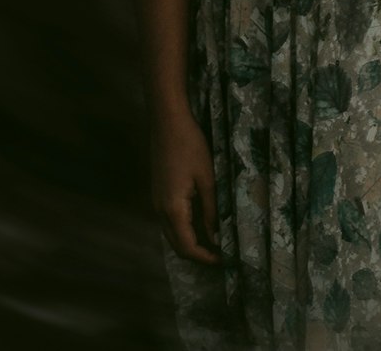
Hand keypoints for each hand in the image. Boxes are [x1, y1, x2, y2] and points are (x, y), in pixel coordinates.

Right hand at [150, 110, 221, 264]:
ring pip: (172, 234)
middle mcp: (160, 210)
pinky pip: (169, 221)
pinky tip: (200, 221)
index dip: (206, 258)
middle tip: (220, 254)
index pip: (187, 247)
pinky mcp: (158, 192)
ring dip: (190, 241)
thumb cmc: (190, 145)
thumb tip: (216, 237)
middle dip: (198, 254)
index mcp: (173, 209)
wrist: (167, 121)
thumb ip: (212, 210)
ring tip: (213, 240)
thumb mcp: (207, 178)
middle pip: (177, 245)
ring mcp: (156, 201)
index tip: (224, 260)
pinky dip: (184, 228)